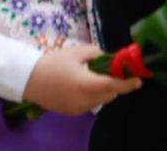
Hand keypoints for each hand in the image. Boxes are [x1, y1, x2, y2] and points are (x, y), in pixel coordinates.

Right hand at [22, 43, 140, 115]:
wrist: (28, 78)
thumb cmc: (53, 62)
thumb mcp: (77, 52)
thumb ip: (97, 54)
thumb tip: (108, 59)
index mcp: (87, 84)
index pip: (113, 86)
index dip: (128, 83)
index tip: (138, 80)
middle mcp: (84, 100)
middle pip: (109, 94)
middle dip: (114, 84)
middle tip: (112, 71)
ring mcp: (77, 109)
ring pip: (100, 101)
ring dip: (104, 90)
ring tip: (94, 76)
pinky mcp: (70, 112)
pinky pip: (89, 104)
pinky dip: (93, 96)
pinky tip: (82, 84)